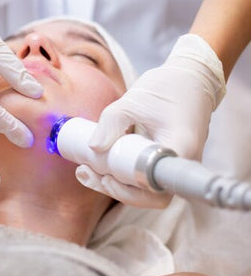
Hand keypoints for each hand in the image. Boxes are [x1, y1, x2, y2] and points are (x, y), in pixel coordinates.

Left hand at [83, 34, 225, 206]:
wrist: (191, 80)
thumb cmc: (167, 88)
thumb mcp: (134, 101)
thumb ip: (112, 123)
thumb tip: (93, 148)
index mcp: (179, 150)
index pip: (155, 188)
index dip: (129, 191)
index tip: (107, 177)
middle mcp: (180, 164)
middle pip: (147, 194)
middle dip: (113, 189)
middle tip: (85, 172)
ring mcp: (173, 165)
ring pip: (144, 188)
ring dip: (114, 184)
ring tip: (84, 171)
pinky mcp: (164, 162)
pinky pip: (143, 176)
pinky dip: (120, 174)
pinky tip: (96, 166)